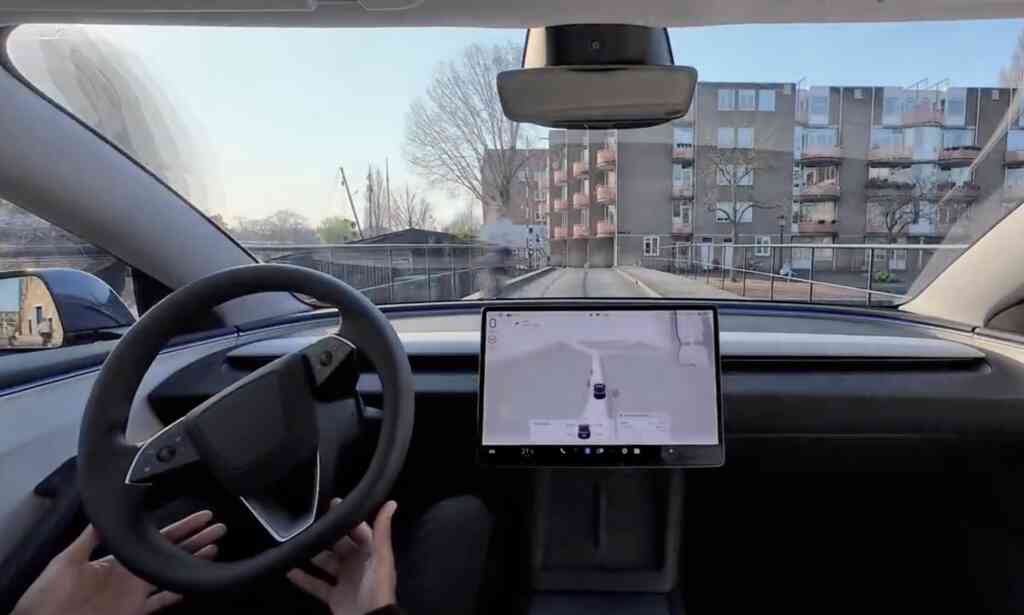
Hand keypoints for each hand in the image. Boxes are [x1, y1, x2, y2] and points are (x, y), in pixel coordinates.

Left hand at [13, 510, 225, 614]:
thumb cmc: (49, 595)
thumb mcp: (67, 559)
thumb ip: (89, 537)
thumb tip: (105, 511)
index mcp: (117, 557)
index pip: (155, 536)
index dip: (180, 526)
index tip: (199, 515)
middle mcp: (130, 573)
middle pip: (170, 552)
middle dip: (196, 539)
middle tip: (218, 528)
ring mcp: (134, 593)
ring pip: (172, 573)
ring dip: (193, 561)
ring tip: (215, 549)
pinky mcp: (134, 611)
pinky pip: (161, 601)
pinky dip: (177, 593)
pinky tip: (193, 584)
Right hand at [287, 499, 397, 614]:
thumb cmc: (377, 588)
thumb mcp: (381, 558)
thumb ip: (382, 531)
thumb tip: (391, 502)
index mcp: (371, 552)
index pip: (358, 529)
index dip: (346, 517)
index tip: (330, 503)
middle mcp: (357, 563)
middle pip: (339, 545)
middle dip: (325, 535)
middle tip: (307, 523)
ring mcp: (345, 580)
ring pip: (325, 563)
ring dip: (312, 554)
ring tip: (296, 543)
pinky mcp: (334, 596)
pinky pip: (316, 584)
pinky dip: (304, 578)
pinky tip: (290, 570)